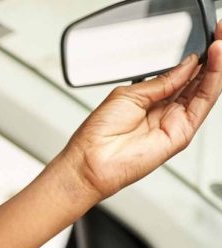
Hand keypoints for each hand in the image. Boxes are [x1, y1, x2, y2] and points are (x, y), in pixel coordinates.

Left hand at [60, 23, 221, 202]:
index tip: (205, 39)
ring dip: (215, 67)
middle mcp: (165, 111)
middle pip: (197, 82)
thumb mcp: (129, 94)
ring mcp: (174, 122)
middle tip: (219, 36)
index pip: (181, 76)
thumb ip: (161, 81)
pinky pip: (202, 104)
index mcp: (150, 101)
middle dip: (210, 59)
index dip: (194, 59)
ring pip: (204, 91)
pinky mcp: (181, 133)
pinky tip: (214, 64)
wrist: (90, 161)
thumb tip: (186, 65)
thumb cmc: (98, 134)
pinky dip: (212, 82)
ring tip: (220, 45)